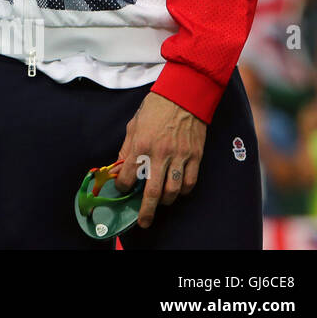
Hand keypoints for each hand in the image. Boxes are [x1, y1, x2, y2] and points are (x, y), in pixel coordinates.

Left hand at [113, 91, 205, 227]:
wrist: (183, 95)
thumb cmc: (155, 108)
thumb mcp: (134, 125)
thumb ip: (127, 148)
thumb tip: (120, 167)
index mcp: (141, 144)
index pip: (128, 174)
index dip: (122, 185)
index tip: (121, 188)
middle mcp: (160, 153)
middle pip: (152, 190)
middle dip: (145, 210)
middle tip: (142, 222)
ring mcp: (180, 156)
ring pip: (173, 191)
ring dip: (165, 201)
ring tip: (159, 202)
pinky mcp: (195, 157)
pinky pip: (190, 182)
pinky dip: (183, 191)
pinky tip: (177, 191)